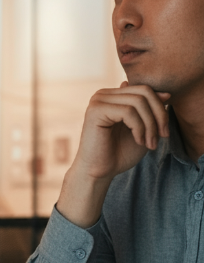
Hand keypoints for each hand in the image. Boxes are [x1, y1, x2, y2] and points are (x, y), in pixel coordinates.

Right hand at [57, 83, 169, 226]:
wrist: (99, 172)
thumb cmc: (118, 154)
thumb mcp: (143, 129)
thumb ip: (152, 111)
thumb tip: (166, 92)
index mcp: (113, 96)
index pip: (145, 89)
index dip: (160, 108)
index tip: (164, 132)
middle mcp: (103, 95)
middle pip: (144, 92)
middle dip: (159, 115)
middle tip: (162, 137)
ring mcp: (98, 101)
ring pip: (138, 102)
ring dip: (150, 125)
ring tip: (150, 143)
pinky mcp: (96, 111)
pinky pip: (128, 111)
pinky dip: (139, 128)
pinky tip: (139, 141)